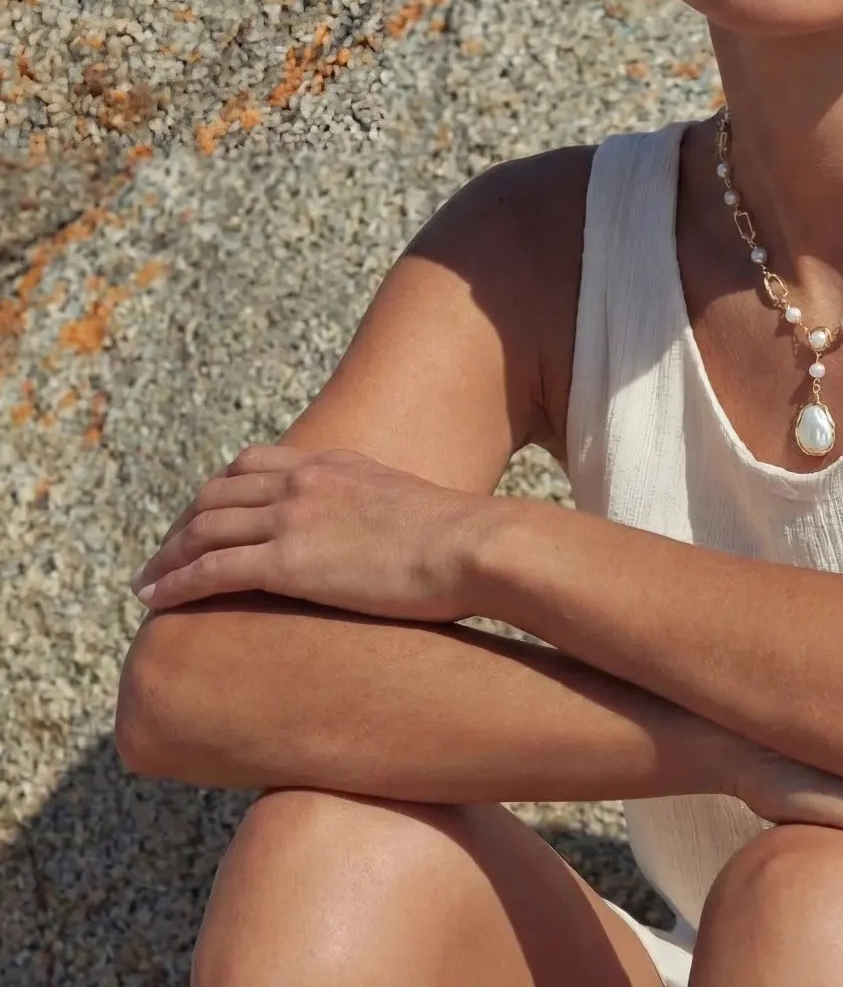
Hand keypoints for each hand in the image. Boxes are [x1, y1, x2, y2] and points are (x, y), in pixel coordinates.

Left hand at [128, 444, 494, 621]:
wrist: (474, 546)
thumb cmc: (462, 543)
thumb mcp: (416, 510)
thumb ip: (386, 515)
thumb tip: (392, 542)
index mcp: (336, 463)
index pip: (254, 465)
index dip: (217, 493)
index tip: (200, 519)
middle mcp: (306, 481)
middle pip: (217, 494)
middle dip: (182, 525)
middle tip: (162, 555)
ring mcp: (294, 518)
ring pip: (204, 530)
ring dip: (167, 556)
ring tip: (146, 582)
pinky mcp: (289, 562)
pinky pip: (210, 571)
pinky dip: (175, 583)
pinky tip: (155, 602)